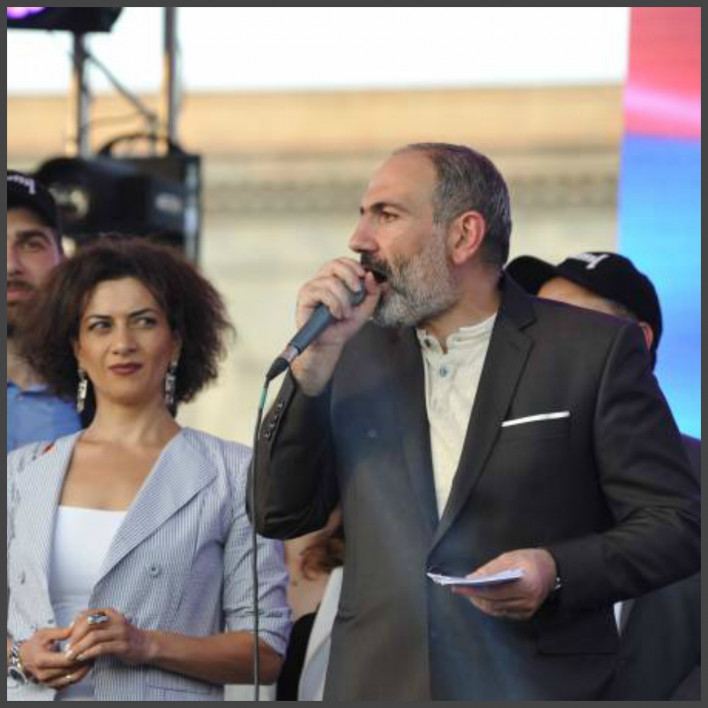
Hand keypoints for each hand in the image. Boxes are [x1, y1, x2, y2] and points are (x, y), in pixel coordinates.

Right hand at [18, 626, 90, 688]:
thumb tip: (74, 627)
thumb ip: (60, 632)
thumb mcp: (44, 633)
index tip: (90, 643)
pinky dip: (81, 674)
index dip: (80, 652)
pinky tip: (87, 663)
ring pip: (72, 677)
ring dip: (85, 667)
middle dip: (85, 658)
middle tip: (96, 647)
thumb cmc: (35, 643)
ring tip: (94, 654)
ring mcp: (48, 682)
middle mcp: (43, 674)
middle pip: (71, 668)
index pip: (66, 659)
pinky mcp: (52, 685)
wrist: (24, 658)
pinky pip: (70, 682)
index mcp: (41, 660)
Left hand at [65, 609, 155, 667]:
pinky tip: (82, 658)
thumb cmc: (123, 635)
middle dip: (75, 637)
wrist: (145, 644)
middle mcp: (116, 619)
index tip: (67, 635)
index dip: (75, 624)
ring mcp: (121, 632)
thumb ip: (95, 622)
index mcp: (111, 612)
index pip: (88, 614)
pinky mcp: (123, 645)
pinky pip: (102, 648)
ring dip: (79, 647)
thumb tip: (74, 622)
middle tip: (67, 647)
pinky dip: (89, 653)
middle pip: (89, 624)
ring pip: (94, 636)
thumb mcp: (110, 624)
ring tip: (70, 656)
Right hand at [292, 258, 380, 393]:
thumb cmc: (344, 325)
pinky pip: (322, 292)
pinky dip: (334, 303)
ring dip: (343, 299)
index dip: (353, 265)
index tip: (364, 276)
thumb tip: (371, 276)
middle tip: (358, 290)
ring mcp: (311, 287)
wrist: (330, 344)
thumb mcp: (365, 309)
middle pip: (334, 264)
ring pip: (331, 282)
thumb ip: (372, 293)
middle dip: (350, 275)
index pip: (342, 261)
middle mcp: (321, 279)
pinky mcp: (304, 297)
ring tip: (346, 313)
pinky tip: (337, 314)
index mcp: (334, 278)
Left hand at [452, 549, 557, 620]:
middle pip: (494, 603)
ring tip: (469, 594)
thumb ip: (491, 568)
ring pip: (498, 610)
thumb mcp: (510, 557)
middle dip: (475, 597)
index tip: (459, 586)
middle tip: (460, 590)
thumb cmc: (529, 560)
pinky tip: (482, 599)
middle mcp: (528, 601)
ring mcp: (528, 610)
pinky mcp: (526, 614)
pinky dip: (491, 606)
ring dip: (481, 603)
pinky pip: (504, 613)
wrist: (552, 569)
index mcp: (526, 584)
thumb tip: (472, 577)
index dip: (475, 590)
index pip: (494, 591)